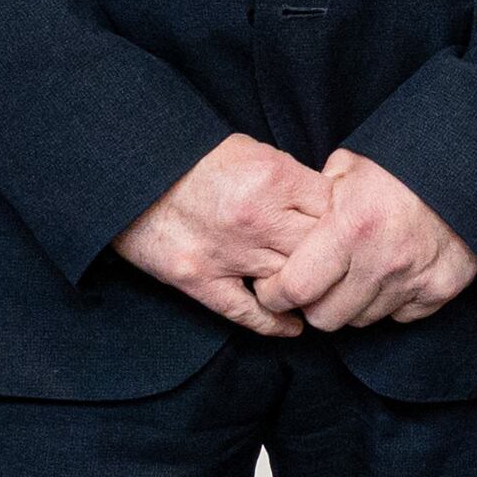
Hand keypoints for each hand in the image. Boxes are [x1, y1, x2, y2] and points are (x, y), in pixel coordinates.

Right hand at [113, 134, 331, 335]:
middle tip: (342, 263)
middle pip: (320, 249)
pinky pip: (246, 312)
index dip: (344, 216)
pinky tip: (293, 326)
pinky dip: (274, 323)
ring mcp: (227, 253)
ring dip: (308, 289)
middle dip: (334, 255)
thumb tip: (331, 202)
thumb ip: (292, 178)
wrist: (130, 174)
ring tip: (322, 294)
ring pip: (292, 283)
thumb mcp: (252, 150)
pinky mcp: (198, 279)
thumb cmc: (194, 160)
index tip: (345, 225)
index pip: (335, 207)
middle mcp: (256, 219)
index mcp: (273, 180)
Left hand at [261, 146, 476, 330]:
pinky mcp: (442, 288)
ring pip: (363, 319)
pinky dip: (393, 302)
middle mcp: (382, 260)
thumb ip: (311, 201)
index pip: (295, 289)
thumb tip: (282, 228)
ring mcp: (415, 278)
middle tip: (318, 284)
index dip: (275, 294)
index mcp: (351, 228)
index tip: (274, 288)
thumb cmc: (399, 168)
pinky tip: (393, 275)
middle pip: (326, 317)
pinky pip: (401, 316)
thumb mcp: (346, 168)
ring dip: (354, 303)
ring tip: (359, 274)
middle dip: (314, 304)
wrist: (467, 169)